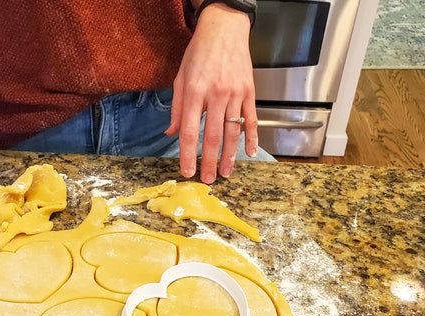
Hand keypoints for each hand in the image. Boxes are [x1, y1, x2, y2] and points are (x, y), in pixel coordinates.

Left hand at [166, 4, 257, 183]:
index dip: (188, 154)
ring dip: (230, 155)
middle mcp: (216, 94)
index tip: (187, 171)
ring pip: (233, 131)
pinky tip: (250, 152)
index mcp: (195, 92)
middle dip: (210, 161)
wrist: (224, 28)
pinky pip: (251, 118)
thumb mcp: (180, 78)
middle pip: (212, 136)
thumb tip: (172, 133)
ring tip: (226, 171)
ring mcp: (234, 93)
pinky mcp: (249, 91)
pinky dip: (252, 137)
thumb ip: (177, 108)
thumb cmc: (199, 52)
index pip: (190, 131)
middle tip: (208, 179)